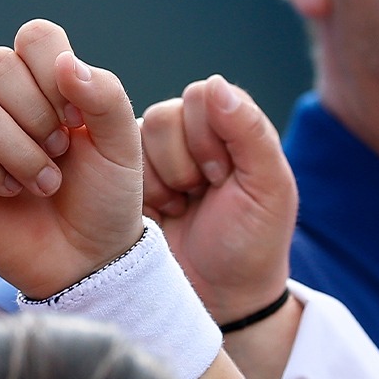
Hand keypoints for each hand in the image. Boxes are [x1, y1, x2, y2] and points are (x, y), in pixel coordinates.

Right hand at [0, 20, 143, 298]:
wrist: (88, 259)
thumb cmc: (105, 199)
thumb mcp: (122, 146)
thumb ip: (104, 96)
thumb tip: (65, 61)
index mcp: (47, 86)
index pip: (34, 37)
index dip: (54, 71)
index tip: (78, 118)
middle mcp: (5, 105)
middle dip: (35, 112)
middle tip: (61, 150)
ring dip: (19, 152)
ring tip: (46, 183)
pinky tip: (12, 194)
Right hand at [140, 76, 295, 322]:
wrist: (216, 295)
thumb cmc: (251, 242)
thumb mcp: (267, 188)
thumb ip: (249, 132)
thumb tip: (214, 83)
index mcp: (229, 126)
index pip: (201, 97)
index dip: (207, 137)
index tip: (223, 177)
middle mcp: (189, 134)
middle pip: (163, 116)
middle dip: (181, 163)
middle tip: (200, 194)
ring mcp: (153, 157)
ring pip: (133, 138)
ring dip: (158, 180)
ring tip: (179, 206)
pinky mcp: (124, 180)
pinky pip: (111, 164)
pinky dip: (135, 192)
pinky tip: (158, 213)